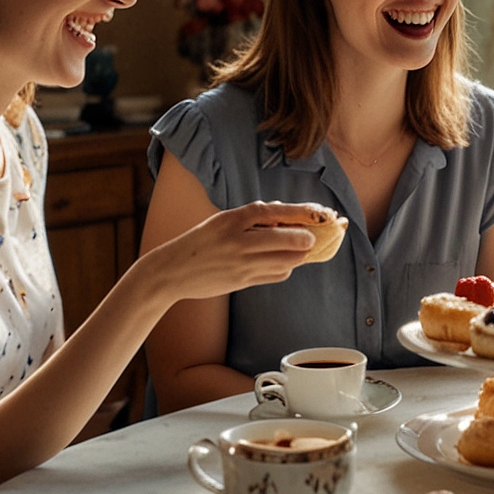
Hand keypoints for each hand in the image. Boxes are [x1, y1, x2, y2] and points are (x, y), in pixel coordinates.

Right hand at [153, 201, 319, 301]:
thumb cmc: (201, 242)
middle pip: (288, 239)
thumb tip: (286, 214)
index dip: (303, 212)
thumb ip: (252, 218)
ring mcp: (242, 263)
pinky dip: (285, 268)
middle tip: (314, 237)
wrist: (172, 271)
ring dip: (299, 255)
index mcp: (233, 219)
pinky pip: (276, 275)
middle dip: (308, 239)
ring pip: (286, 260)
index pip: (277, 212)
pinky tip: (283, 262)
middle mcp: (239, 241)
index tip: (321, 212)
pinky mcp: (243, 281)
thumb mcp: (222, 221)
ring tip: (300, 249)